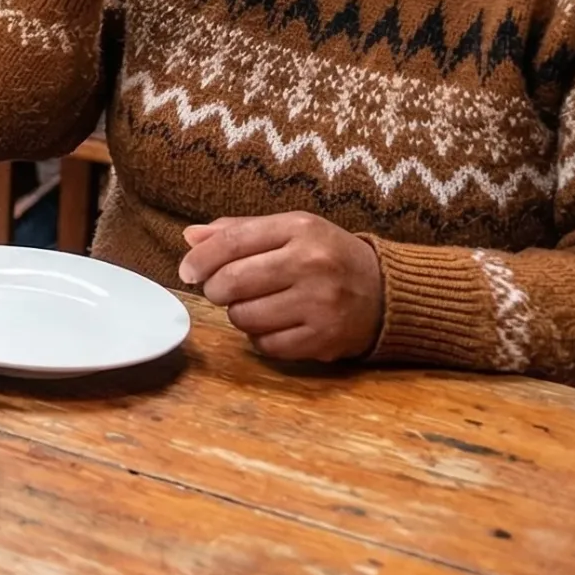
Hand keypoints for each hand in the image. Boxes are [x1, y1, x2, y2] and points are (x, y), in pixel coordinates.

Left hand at [179, 212, 385, 362]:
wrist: (387, 292)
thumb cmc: (327, 256)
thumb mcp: (291, 230)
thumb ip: (240, 231)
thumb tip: (190, 237)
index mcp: (300, 229)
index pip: (232, 242)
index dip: (200, 259)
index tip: (188, 271)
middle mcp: (311, 264)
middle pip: (232, 282)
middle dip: (215, 289)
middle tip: (220, 290)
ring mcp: (320, 304)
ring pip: (244, 317)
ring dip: (238, 314)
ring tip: (254, 304)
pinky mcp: (324, 339)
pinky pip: (266, 345)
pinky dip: (260, 337)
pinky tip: (274, 324)